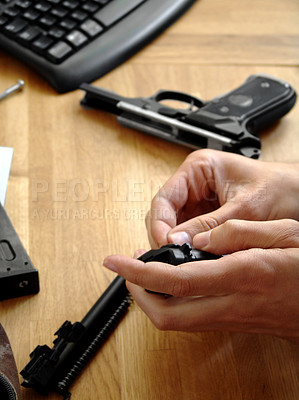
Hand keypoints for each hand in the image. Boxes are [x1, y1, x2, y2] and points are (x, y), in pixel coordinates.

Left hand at [104, 219, 298, 342]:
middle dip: (137, 294)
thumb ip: (238, 233)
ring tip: (145, 270)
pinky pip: (191, 319)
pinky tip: (173, 282)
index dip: (139, 272)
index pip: (177, 280)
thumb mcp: (284, 233)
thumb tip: (199, 236)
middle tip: (126, 270)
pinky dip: (171, 301)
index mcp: (241, 275)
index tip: (116, 261)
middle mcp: (231, 303)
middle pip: (167, 315)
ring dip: (152, 298)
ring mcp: (230, 318)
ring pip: (176, 322)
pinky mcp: (233, 322)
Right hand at [146, 149, 298, 247]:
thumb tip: (178, 240)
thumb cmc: (281, 188)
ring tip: (187, 260)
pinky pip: (190, 234)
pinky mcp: (208, 217)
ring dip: (179, 243)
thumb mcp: (245, 207)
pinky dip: (191, 247)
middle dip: (167, 235)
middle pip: (165, 213)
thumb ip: (210, 224)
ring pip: (175, 226)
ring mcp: (200, 202)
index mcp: (198, 168)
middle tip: (175, 257)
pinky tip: (197, 257)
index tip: (165, 244)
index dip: (160, 223)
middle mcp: (195, 184)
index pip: (164, 198)